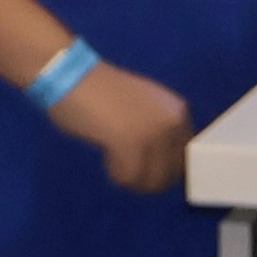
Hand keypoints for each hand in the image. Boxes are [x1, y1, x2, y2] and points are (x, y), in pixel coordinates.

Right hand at [51, 56, 192, 192]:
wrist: (71, 76)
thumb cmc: (99, 91)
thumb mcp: (142, 108)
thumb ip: (157, 128)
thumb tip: (162, 162)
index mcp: (178, 111)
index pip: (185, 156)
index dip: (164, 168)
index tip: (144, 167)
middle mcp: (173, 121)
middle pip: (172, 173)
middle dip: (149, 179)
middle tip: (127, 172)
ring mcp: (154, 132)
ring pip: (153, 179)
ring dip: (133, 180)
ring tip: (116, 166)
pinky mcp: (131, 142)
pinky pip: (130, 176)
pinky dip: (118, 176)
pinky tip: (107, 161)